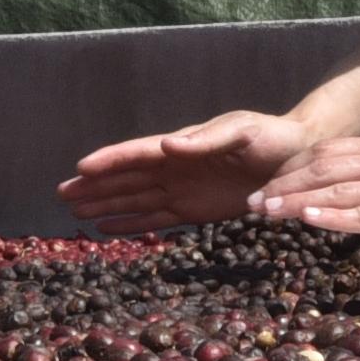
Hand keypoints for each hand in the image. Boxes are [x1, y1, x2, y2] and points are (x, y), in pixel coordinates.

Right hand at [60, 109, 318, 229]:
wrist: (298, 157)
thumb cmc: (270, 136)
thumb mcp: (241, 131)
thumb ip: (206, 140)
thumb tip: (168, 146)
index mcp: (182, 145)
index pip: (137, 153)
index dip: (109, 161)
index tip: (80, 169)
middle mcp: (175, 167)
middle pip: (126, 178)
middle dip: (95, 186)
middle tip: (62, 195)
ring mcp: (182, 189)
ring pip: (135, 199)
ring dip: (106, 205)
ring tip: (74, 211)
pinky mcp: (194, 210)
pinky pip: (156, 218)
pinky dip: (131, 223)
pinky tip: (107, 229)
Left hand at [247, 127, 359, 244]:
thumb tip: (358, 179)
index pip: (330, 153)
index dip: (294, 168)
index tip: (269, 182)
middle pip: (325, 169)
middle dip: (284, 185)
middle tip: (253, 201)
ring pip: (339, 191)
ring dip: (298, 202)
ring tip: (267, 211)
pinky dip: (333, 216)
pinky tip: (309, 219)